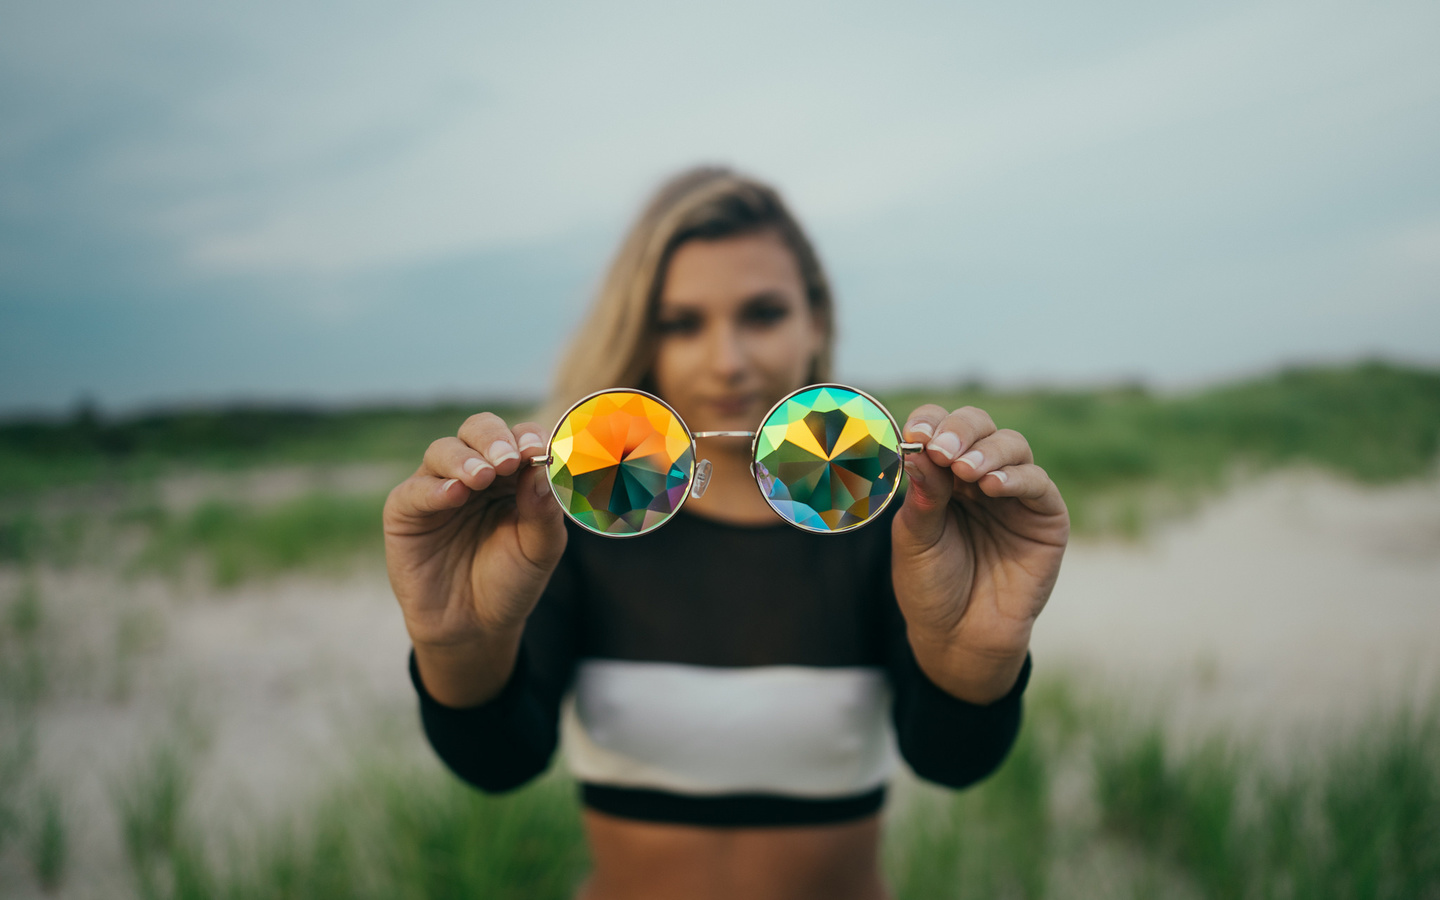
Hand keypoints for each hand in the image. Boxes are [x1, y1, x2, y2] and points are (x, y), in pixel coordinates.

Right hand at [383, 413, 565, 704]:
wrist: (475, 626)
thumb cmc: (510, 580)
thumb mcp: (539, 549)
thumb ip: (544, 510)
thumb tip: (542, 471)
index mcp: (512, 474)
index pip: (519, 438)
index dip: (528, 438)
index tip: (538, 452)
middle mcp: (474, 472)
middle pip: (478, 430)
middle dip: (494, 439)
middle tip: (509, 459)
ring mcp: (438, 488)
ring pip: (443, 450)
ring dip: (464, 459)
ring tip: (481, 476)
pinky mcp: (406, 511)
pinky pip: (415, 490)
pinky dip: (434, 488)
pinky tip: (454, 494)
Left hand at [890, 404, 1068, 703]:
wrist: (958, 638)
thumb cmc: (930, 586)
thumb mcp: (914, 540)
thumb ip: (921, 496)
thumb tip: (918, 449)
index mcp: (941, 475)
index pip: (939, 429)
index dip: (930, 423)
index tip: (916, 435)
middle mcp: (979, 477)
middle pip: (978, 426)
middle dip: (959, 431)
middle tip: (942, 450)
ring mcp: (1014, 494)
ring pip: (1012, 445)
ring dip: (987, 451)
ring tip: (966, 471)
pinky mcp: (1045, 517)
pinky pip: (1037, 483)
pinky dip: (1015, 478)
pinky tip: (992, 487)